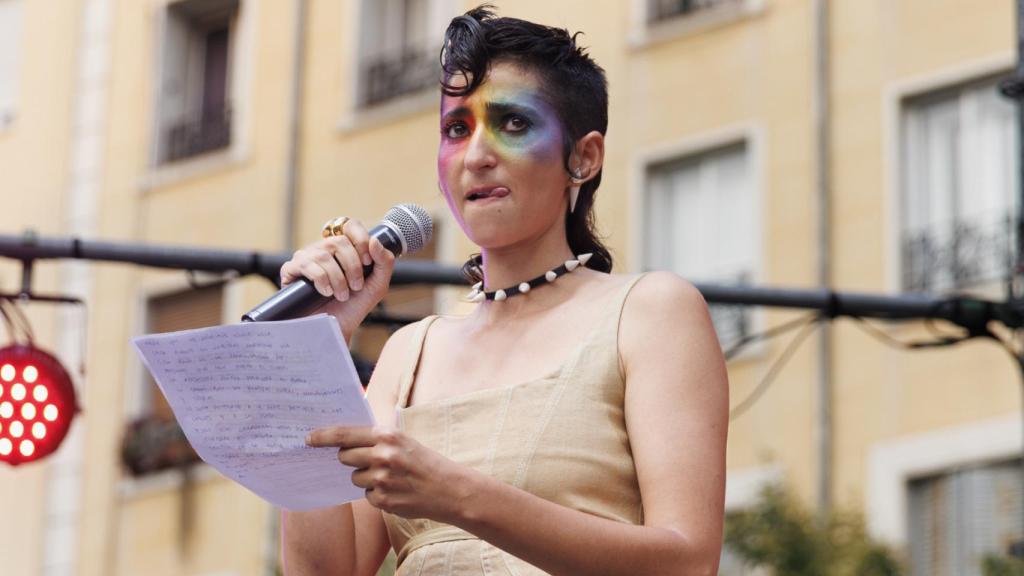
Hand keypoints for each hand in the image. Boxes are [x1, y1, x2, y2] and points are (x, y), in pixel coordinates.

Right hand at [279, 219, 394, 339]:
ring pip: (323, 254)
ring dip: (338, 278)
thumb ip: (384, 263)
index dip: (360, 239)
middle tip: (356, 286)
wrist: (334, 331)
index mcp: (343, 249)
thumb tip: (374, 240)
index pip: (349, 225)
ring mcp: (306, 258)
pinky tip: (325, 292)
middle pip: (338, 241)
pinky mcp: (290, 271)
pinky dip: (321, 279)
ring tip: (342, 295)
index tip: (367, 262)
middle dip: (352, 266)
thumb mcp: (377, 286)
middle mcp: (323, 250)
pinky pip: (306, 264)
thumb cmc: (353, 308)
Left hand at [306, 426, 469, 522]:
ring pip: (355, 478)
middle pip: (345, 456)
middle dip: (351, 459)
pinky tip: (395, 490)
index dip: (323, 436)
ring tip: (390, 477)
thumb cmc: (424, 461)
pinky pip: (366, 495)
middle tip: (369, 460)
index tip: (309, 438)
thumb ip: (376, 438)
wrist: (448, 489)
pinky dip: (377, 494)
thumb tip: (343, 440)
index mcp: (387, 436)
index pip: (345, 434)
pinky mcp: (383, 500)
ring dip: (366, 478)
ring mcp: (382, 479)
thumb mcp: (403, 441)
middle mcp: (382, 455)